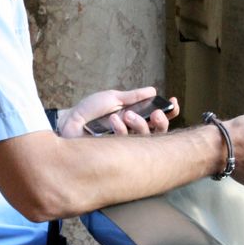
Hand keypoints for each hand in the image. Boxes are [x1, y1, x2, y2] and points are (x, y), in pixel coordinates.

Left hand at [58, 87, 179, 138]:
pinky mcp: (116, 153)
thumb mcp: (113, 98)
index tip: (173, 101)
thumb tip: (153, 90)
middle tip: (155, 113)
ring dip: (140, 125)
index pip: (159, 119)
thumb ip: (133, 97)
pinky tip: (112, 121)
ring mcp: (126, 144)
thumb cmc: (90, 110)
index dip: (170, 112)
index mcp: (136, 118)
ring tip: (126, 115)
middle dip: (162, 122)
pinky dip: (122, 130)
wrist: (70, 120)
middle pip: (160, 133)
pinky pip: (128, 146)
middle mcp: (134, 133)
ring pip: (147, 141)